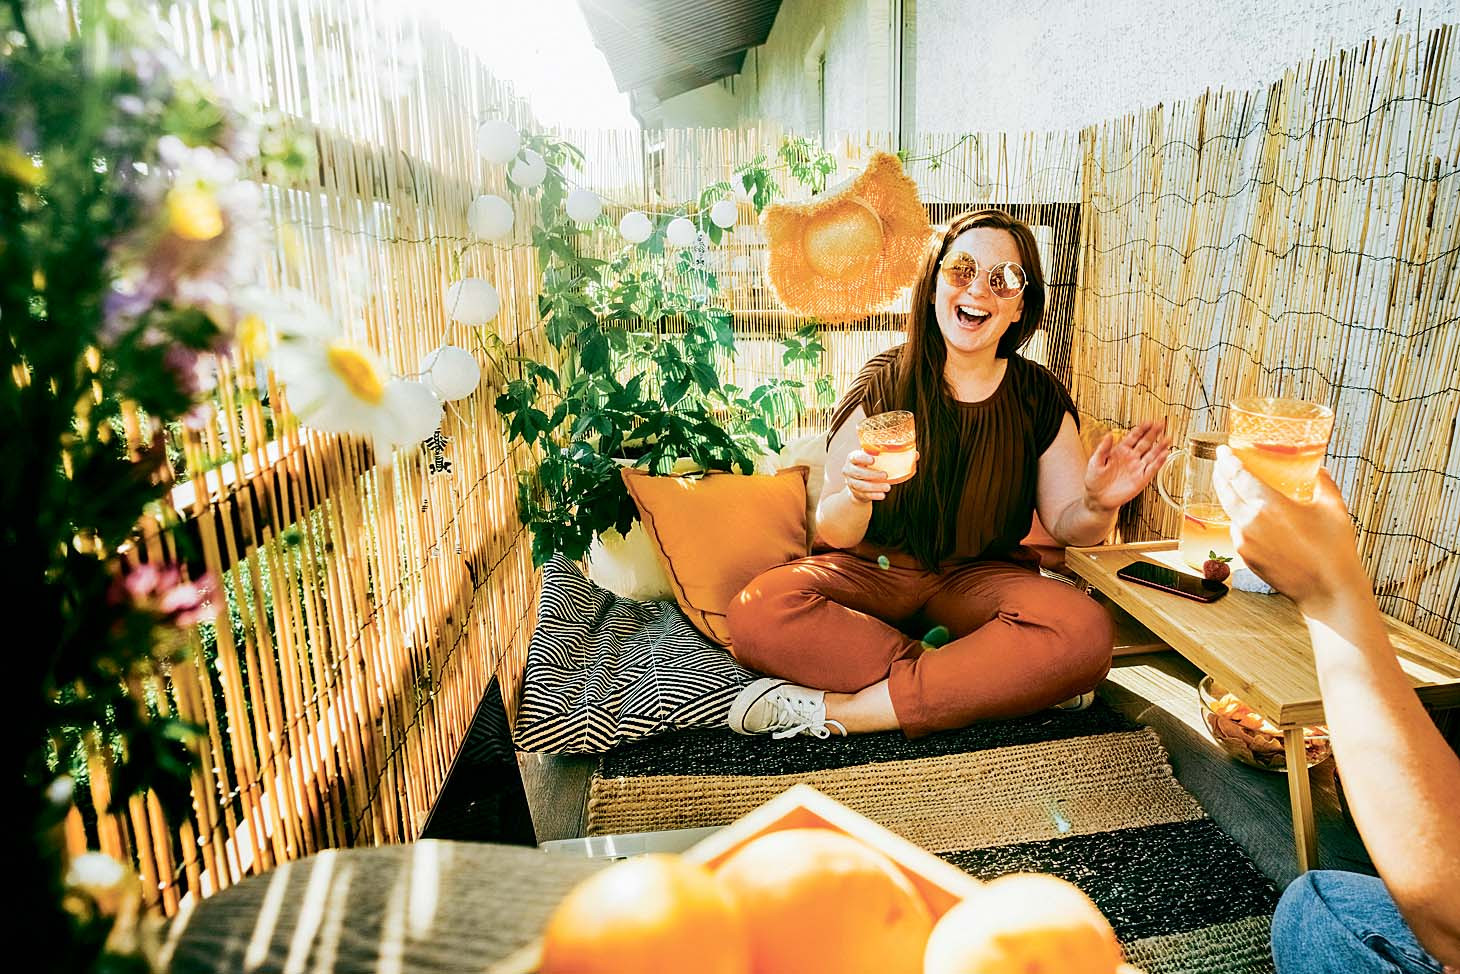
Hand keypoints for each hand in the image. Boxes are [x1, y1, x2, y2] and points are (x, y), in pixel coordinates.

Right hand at [841, 449, 914, 503]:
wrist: (860, 482)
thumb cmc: (871, 466)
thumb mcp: (878, 459)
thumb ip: (894, 455)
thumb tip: (915, 455)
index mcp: (853, 458)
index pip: (854, 457)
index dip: (863, 458)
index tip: (874, 459)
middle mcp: (848, 470)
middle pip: (857, 473)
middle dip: (871, 474)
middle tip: (886, 475)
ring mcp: (850, 482)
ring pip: (860, 485)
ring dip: (874, 487)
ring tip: (887, 487)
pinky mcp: (855, 493)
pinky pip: (864, 495)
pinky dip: (873, 496)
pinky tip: (882, 496)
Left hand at [1084, 419, 1169, 510]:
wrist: (1097, 499)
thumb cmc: (1094, 480)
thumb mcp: (1095, 462)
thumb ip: (1103, 448)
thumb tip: (1109, 434)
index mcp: (1120, 451)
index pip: (1133, 437)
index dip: (1141, 429)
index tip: (1149, 421)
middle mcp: (1131, 458)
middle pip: (1145, 443)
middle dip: (1153, 433)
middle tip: (1161, 424)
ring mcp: (1137, 468)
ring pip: (1151, 455)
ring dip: (1160, 447)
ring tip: (1168, 438)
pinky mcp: (1141, 479)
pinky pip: (1152, 469)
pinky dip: (1159, 462)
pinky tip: (1164, 455)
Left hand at [1213, 445, 1368, 607]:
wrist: (1328, 591)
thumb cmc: (1334, 550)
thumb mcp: (1333, 508)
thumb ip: (1323, 483)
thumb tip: (1319, 470)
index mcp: (1269, 505)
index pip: (1238, 475)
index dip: (1228, 461)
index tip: (1223, 451)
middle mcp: (1250, 522)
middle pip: (1226, 492)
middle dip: (1221, 475)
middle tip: (1222, 465)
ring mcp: (1244, 542)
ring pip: (1231, 513)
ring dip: (1231, 499)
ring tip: (1237, 489)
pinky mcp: (1246, 558)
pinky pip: (1238, 532)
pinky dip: (1240, 521)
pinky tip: (1251, 518)